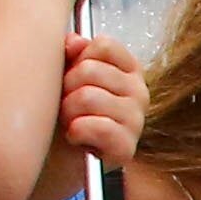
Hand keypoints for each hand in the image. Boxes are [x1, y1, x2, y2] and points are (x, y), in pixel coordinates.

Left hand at [54, 33, 143, 173]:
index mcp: (128, 70)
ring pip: (88, 97)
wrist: (62, 158)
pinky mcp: (126, 147)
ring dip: (68, 112)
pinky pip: (98, 127)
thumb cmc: (69, 113)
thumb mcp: (69, 75)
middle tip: (67, 103)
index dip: (80, 58)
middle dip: (67, 87)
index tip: (74, 74)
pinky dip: (77, 132)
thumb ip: (73, 52)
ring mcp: (136, 120)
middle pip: (89, 70)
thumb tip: (73, 41)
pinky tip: (77, 137)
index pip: (104, 45)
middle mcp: (138, 92)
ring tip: (70, 121)